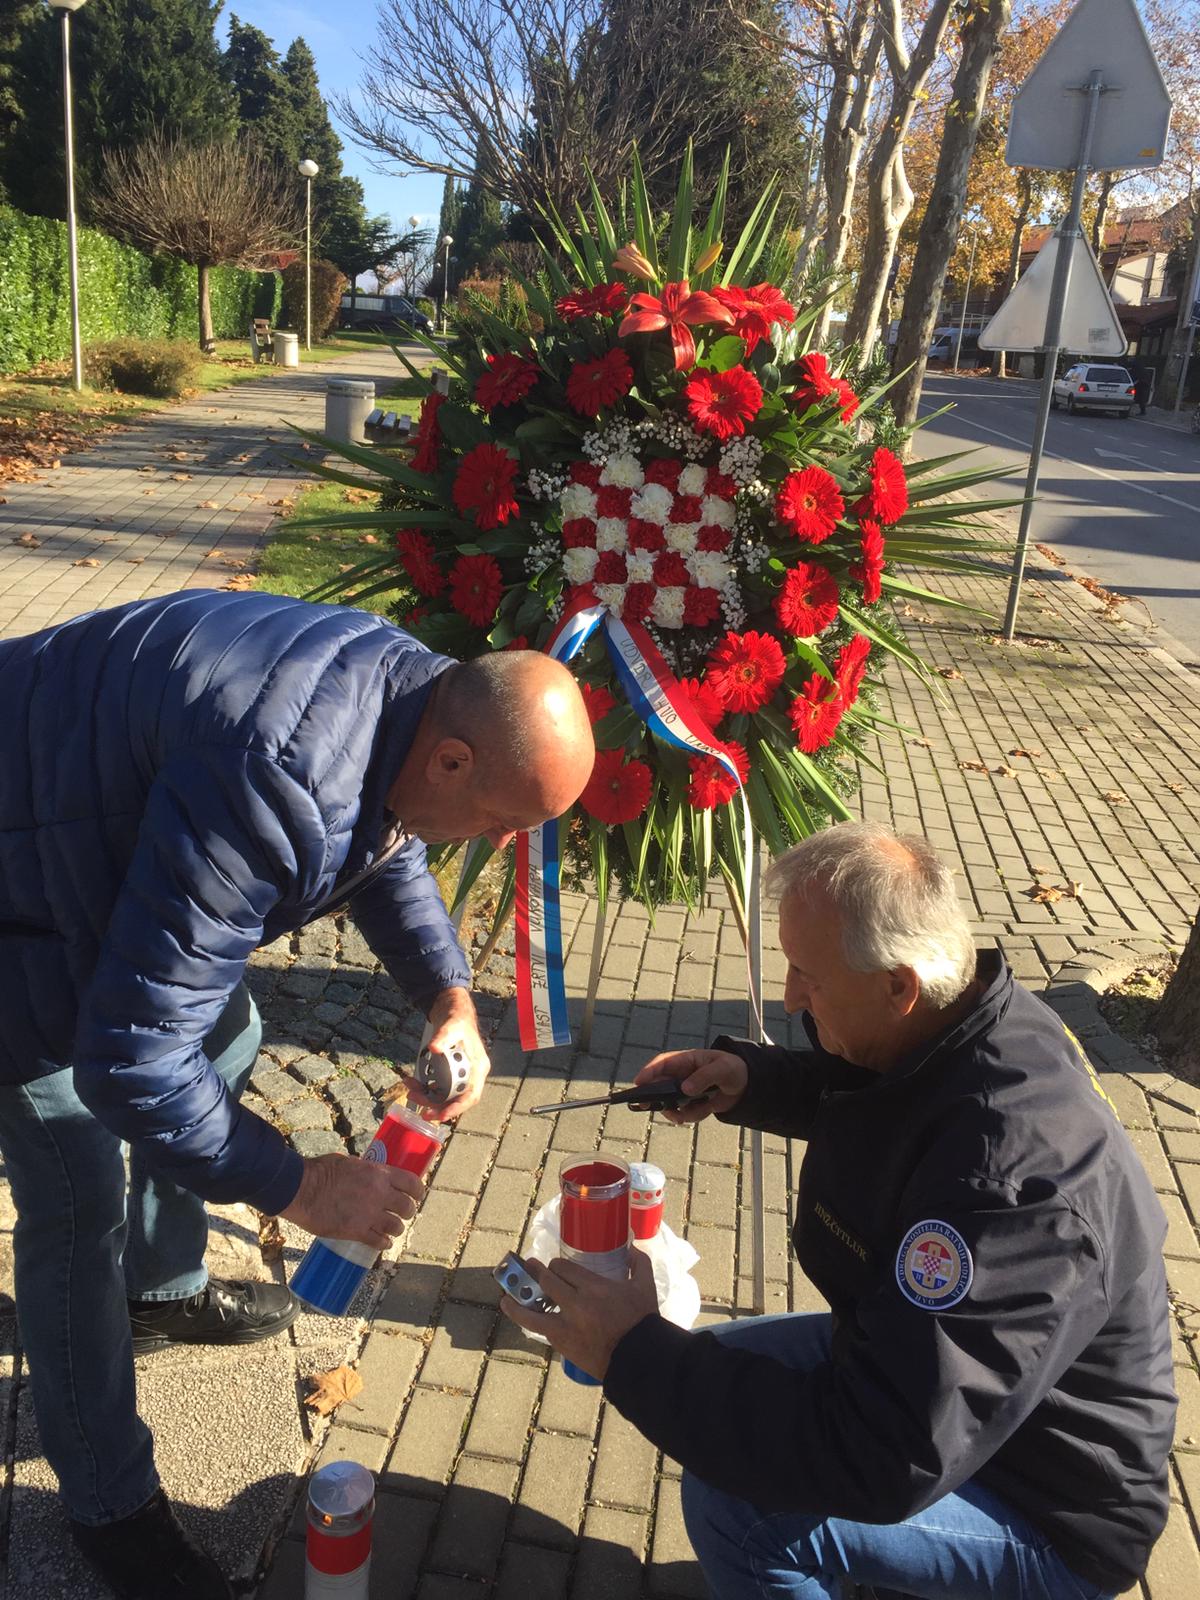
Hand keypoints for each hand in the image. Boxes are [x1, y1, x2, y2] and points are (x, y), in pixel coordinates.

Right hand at [280, 1153, 422, 1248]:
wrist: (300, 1189)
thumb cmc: (320, 1171)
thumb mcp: (350, 1163)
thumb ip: (366, 1172)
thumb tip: (373, 1177)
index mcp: (379, 1174)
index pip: (412, 1183)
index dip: (418, 1191)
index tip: (417, 1195)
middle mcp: (379, 1194)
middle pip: (407, 1207)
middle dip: (407, 1211)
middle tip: (403, 1213)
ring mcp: (369, 1214)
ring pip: (396, 1226)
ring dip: (396, 1228)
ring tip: (392, 1228)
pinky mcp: (356, 1232)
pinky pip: (379, 1242)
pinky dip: (384, 1243)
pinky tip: (383, 1242)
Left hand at [404, 987, 490, 1122]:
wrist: (453, 1011)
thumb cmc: (457, 1018)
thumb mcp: (451, 1025)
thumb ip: (443, 1036)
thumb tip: (434, 1048)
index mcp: (478, 1067)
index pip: (471, 1095)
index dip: (456, 1108)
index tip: (439, 1115)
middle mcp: (472, 1075)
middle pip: (456, 1099)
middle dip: (435, 1105)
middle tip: (416, 1102)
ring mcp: (461, 1075)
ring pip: (445, 1095)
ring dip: (427, 1096)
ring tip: (410, 1089)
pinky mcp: (451, 1073)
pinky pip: (439, 1087)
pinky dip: (426, 1087)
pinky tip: (413, 1082)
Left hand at [500, 1250, 658, 1381]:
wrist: (638, 1359)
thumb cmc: (642, 1321)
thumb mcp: (645, 1287)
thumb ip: (639, 1263)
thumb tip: (630, 1248)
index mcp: (595, 1287)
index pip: (564, 1268)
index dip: (557, 1264)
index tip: (557, 1265)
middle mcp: (576, 1303)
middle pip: (547, 1281)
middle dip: (538, 1272)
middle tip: (531, 1267)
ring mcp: (565, 1325)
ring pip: (532, 1308)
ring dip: (517, 1299)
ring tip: (506, 1294)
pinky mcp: (561, 1343)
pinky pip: (537, 1328)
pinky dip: (524, 1319)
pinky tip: (515, 1313)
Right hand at [635, 1048, 747, 1123]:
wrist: (745, 1086)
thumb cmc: (732, 1068)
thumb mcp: (722, 1068)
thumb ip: (704, 1077)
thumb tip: (685, 1089)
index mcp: (686, 1061)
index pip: (662, 1063)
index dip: (648, 1072)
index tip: (638, 1082)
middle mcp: (682, 1076)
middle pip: (659, 1086)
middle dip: (654, 1097)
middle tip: (646, 1106)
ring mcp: (685, 1091)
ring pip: (670, 1103)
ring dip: (676, 1111)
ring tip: (684, 1116)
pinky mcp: (692, 1104)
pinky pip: (685, 1113)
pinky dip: (693, 1115)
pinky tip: (706, 1110)